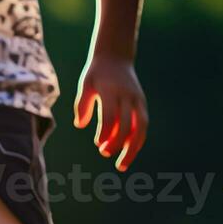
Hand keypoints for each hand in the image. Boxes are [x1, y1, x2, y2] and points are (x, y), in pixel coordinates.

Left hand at [74, 55, 148, 170]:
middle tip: (104, 153)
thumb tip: (80, 124)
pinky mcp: (142, 104)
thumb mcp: (85, 84)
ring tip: (122, 165)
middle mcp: (128, 97)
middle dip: (117, 142)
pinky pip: (142, 125)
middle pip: (127, 124)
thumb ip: (82, 104)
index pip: (111, 116)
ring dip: (132, 148)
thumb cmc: (97, 74)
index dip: (106, 132)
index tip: (99, 143)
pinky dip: (137, 141)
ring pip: (140, 127)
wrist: (116, 57)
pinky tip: (129, 154)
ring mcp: (137, 101)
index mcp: (112, 92)